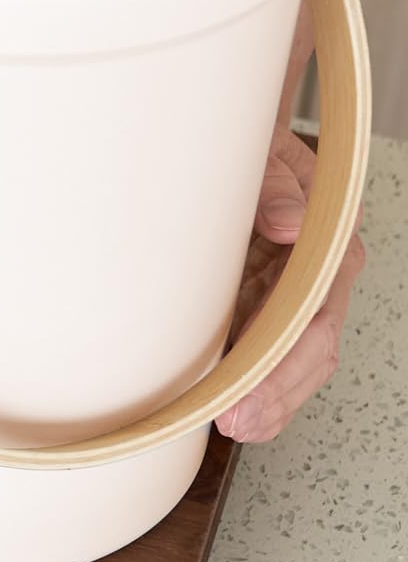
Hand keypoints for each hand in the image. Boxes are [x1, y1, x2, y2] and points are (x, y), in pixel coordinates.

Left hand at [215, 130, 365, 441]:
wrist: (241, 135)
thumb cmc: (252, 146)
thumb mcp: (264, 157)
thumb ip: (276, 188)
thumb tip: (291, 224)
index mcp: (329, 242)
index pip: (315, 312)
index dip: (286, 357)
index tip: (253, 388)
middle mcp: (321, 274)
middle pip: (310, 347)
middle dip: (277, 393)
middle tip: (238, 423)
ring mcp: (296, 290)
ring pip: (295, 357)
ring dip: (268, 397)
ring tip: (235, 426)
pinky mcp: (269, 298)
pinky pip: (270, 347)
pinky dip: (255, 381)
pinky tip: (232, 406)